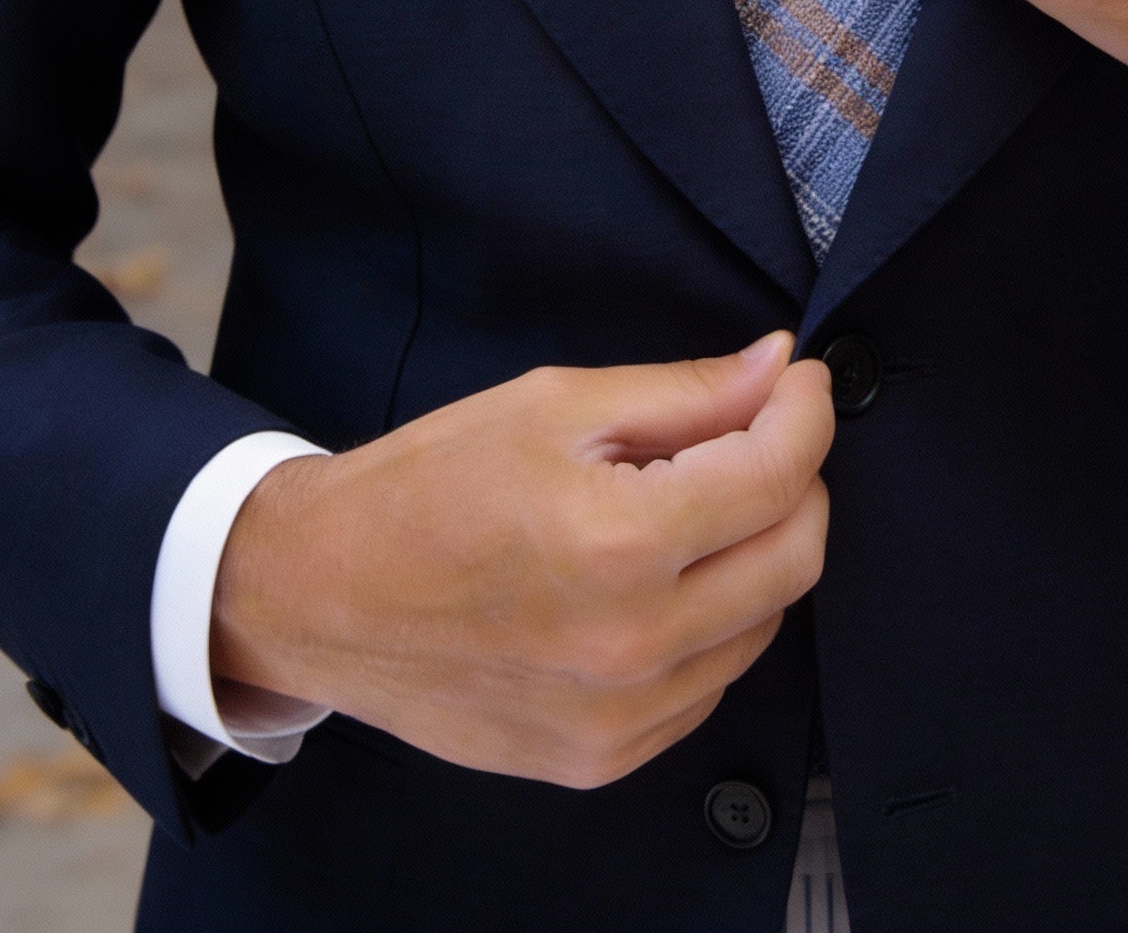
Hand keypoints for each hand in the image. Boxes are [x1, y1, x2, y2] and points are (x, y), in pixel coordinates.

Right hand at [211, 333, 833, 788]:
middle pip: (797, 555)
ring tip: (685, 509)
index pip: (779, 474)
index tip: (799, 382)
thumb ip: (684, 392)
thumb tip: (779, 368)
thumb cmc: (427, 486)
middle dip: (796, 480)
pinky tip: (654, 581)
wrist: (321, 596)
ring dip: (754, 553)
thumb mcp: (554, 406)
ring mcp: (621, 716)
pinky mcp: (603, 758)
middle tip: (757, 435)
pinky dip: (710, 622)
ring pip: (764, 623)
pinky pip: (709, 682)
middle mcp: (633, 643)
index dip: (806, 412)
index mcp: (619, 541)